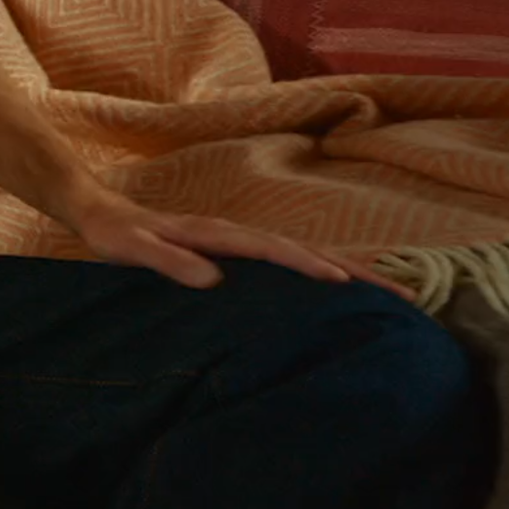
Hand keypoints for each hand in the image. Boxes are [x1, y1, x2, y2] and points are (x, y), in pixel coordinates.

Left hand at [68, 194, 416, 300]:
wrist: (103, 213)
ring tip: (397, 292)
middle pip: (307, 250)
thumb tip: (213, 280)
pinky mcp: (239, 250)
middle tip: (405, 295)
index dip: (308, 265)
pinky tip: (346, 287)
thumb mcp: (133, 250)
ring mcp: (242, 240)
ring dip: (352, 270)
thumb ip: (168, 262)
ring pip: (308, 253)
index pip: (274, 250)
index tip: (344, 282)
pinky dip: (326, 270)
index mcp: (218, 234)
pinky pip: (292, 260)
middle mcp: (238, 233)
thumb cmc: (116, 236)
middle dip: (356, 271)